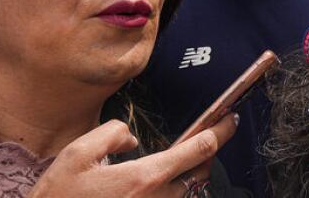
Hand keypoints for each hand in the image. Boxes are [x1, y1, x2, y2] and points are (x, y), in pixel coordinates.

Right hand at [29, 114, 237, 196]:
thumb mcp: (77, 154)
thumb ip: (111, 135)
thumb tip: (131, 140)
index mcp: (143, 178)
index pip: (198, 149)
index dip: (221, 131)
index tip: (232, 119)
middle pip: (199, 174)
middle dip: (206, 154)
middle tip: (202, 138)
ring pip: (186, 193)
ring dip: (188, 177)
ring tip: (179, 160)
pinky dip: (172, 192)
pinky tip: (155, 184)